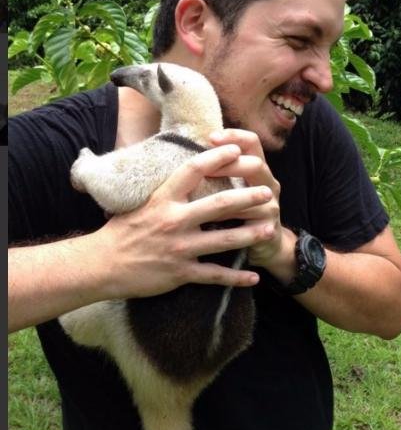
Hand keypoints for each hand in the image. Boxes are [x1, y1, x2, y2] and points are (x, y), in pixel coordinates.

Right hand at [95, 144, 275, 298]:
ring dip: (250, 234)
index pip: (194, 170)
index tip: (237, 151)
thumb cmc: (120, 231)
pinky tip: (253, 278)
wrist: (101, 265)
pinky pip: (214, 275)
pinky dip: (236, 278)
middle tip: (268, 192)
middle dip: (248, 197)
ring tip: (270, 229)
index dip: (217, 157)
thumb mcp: (139, 203)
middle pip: (220, 204)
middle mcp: (174, 220)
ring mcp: (180, 248)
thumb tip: (185, 174)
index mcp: (163, 199)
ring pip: (224, 239)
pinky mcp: (181, 273)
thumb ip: (165, 191)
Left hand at [208, 130, 295, 279]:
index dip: (234, 136)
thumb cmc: (239, 214)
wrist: (264, 247)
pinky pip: (250, 224)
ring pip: (252, 196)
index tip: (210, 137)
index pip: (252, 142)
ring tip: (204, 202)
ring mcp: (272, 206)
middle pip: (255, 164)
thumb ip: (218, 171)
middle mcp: (269, 184)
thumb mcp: (231, 189)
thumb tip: (189, 153)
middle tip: (207, 171)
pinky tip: (212, 225)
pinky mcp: (269, 229)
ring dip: (227, 198)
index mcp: (258, 170)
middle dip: (230, 165)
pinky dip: (229, 223)